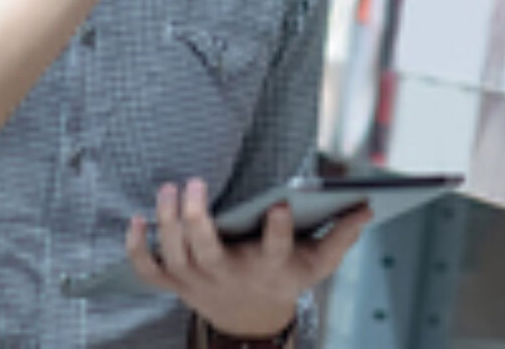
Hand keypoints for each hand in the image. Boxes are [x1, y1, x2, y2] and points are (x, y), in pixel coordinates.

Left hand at [125, 178, 372, 338]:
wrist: (251, 321)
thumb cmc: (285, 278)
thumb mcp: (318, 263)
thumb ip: (342, 236)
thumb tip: (368, 208)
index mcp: (269, 269)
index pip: (276, 251)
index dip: (279, 230)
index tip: (283, 203)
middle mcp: (230, 277)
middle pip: (208, 254)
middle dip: (196, 221)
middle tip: (194, 182)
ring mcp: (199, 283)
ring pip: (176, 258)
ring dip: (168, 225)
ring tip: (170, 188)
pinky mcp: (177, 285)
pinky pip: (149, 272)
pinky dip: (137, 250)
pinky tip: (136, 220)